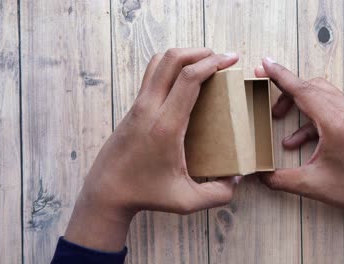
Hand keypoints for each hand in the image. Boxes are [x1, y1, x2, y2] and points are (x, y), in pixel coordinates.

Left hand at [65, 48, 240, 250]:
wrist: (107, 191)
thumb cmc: (146, 194)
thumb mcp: (187, 201)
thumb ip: (218, 194)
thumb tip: (237, 178)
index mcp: (166, 126)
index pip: (188, 79)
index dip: (212, 63)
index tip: (231, 60)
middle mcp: (150, 108)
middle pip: (173, 60)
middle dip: (201, 52)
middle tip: (222, 58)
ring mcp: (139, 105)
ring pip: (159, 62)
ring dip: (183, 55)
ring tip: (204, 63)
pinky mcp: (133, 107)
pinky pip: (152, 74)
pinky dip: (170, 66)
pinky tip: (184, 79)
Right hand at [256, 58, 343, 226]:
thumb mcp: (312, 184)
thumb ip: (280, 179)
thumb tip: (259, 176)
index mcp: (337, 122)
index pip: (303, 90)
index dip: (281, 76)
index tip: (265, 64)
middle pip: (311, 87)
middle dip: (286, 91)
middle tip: (266, 97)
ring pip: (322, 94)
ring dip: (299, 103)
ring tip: (279, 117)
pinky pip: (332, 107)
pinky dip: (312, 117)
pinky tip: (299, 140)